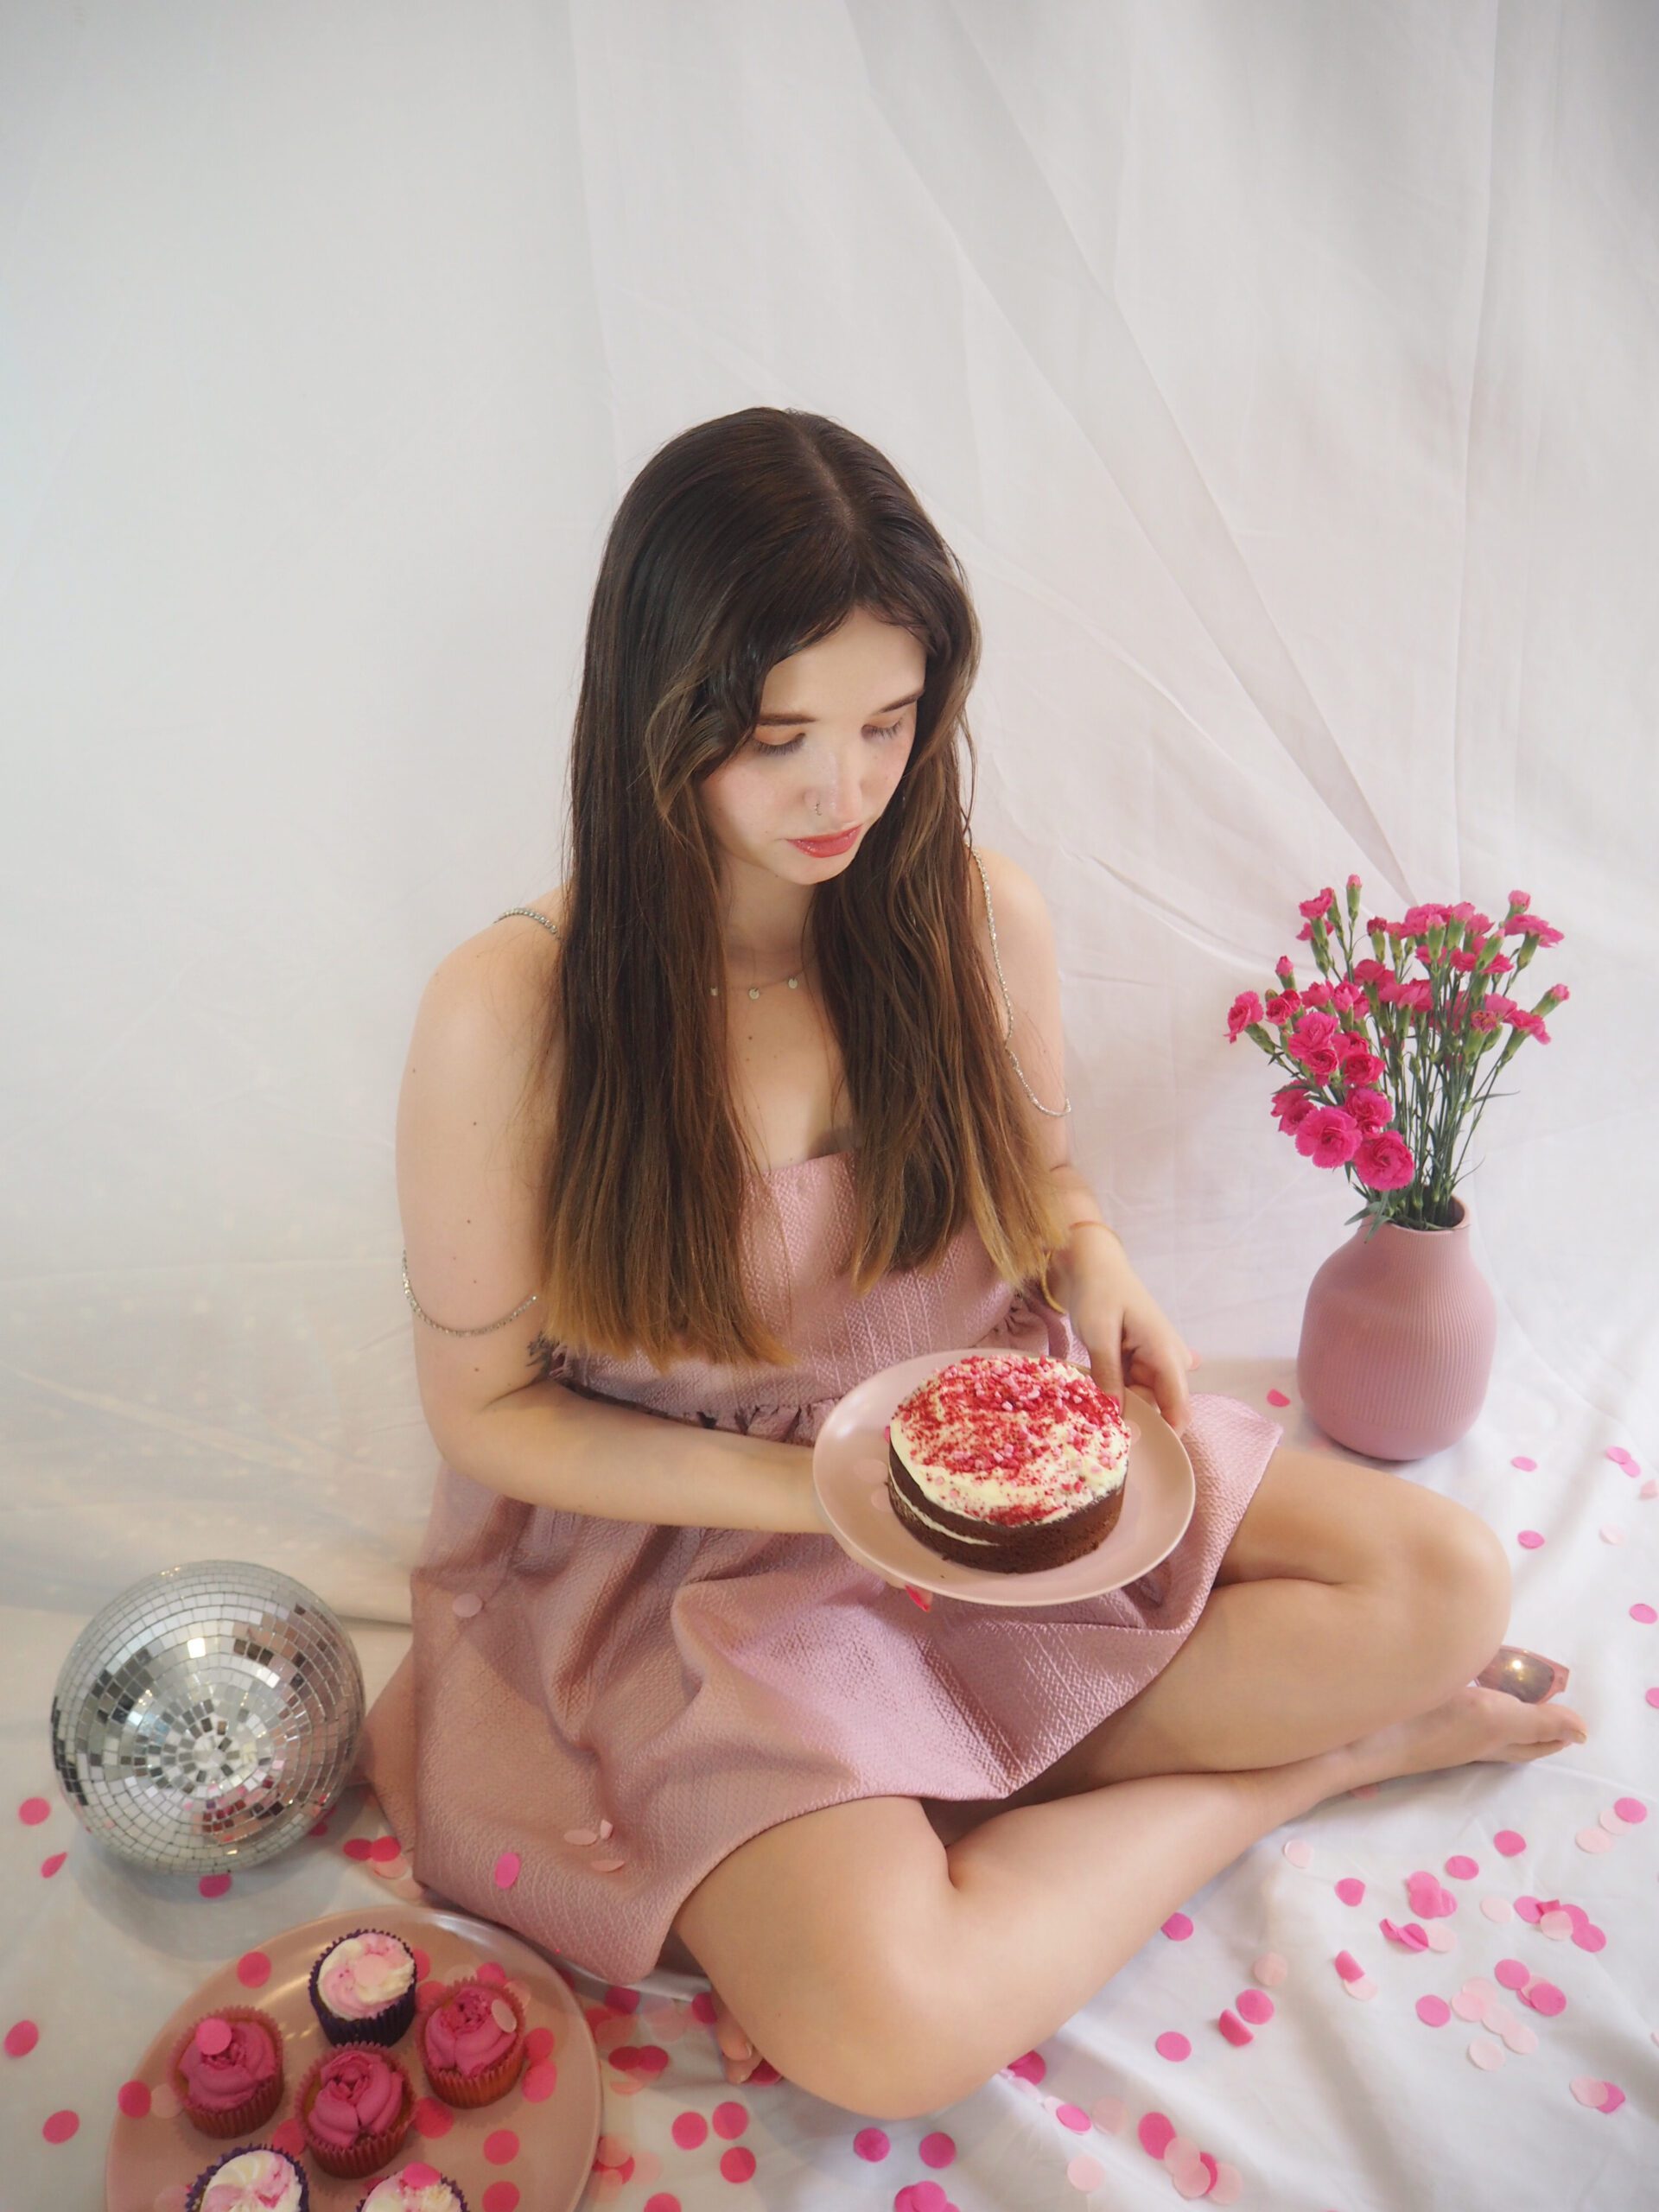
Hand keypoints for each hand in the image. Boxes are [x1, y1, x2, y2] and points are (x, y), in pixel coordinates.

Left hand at [1069, 1245, 1200, 1436]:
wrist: (1092, 1265)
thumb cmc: (1099, 1291)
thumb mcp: (1100, 1333)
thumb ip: (1109, 1375)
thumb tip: (1116, 1418)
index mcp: (1167, 1353)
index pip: (1178, 1408)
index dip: (1164, 1435)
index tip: (1137, 1452)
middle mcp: (1168, 1362)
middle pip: (1158, 1409)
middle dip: (1133, 1420)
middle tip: (1099, 1426)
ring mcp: (1155, 1363)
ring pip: (1142, 1402)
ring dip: (1120, 1406)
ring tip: (1091, 1403)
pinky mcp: (1139, 1363)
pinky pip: (1131, 1390)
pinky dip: (1115, 1394)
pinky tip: (1097, 1388)